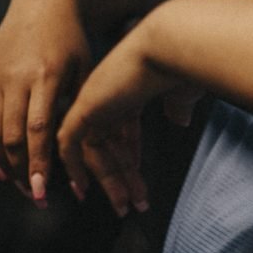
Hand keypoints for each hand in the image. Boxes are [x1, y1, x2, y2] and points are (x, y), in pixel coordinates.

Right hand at [0, 0, 90, 205]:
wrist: (42, 2)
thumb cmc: (72, 39)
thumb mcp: (84, 68)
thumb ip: (79, 105)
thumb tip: (79, 149)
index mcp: (44, 75)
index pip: (36, 129)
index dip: (38, 162)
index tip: (41, 190)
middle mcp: (14, 78)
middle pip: (9, 136)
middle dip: (21, 171)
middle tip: (33, 195)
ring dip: (0, 163)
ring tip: (18, 182)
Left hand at [57, 30, 202, 216]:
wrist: (169, 45)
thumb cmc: (182, 63)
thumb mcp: (182, 89)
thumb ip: (178, 105)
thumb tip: (180, 119)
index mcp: (130, 86)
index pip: (124, 126)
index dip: (128, 153)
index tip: (135, 175)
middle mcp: (108, 93)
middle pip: (108, 142)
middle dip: (120, 176)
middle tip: (129, 204)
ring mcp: (94, 100)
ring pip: (93, 150)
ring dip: (108, 182)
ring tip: (124, 207)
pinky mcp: (84, 108)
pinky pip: (70, 145)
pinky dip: (75, 168)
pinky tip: (83, 189)